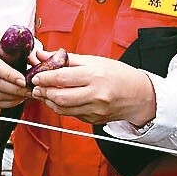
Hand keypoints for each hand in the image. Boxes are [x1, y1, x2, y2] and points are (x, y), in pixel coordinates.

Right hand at [0, 31, 30, 108]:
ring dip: (11, 97)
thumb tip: (38, 63)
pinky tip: (16, 99)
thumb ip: (28, 51)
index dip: (10, 75)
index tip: (24, 81)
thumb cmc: (3, 44)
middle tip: (29, 90)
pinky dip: (5, 103)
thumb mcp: (15, 41)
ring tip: (25, 95)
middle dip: (14, 89)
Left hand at [29, 52, 156, 125]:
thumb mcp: (94, 60)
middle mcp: (95, 95)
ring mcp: (95, 110)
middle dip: (43, 91)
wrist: (141, 95)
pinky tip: (58, 98)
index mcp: (95, 76)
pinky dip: (61, 107)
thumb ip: (66, 59)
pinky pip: (71, 114)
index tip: (35, 75)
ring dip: (49, 101)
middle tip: (36, 85)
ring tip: (43, 92)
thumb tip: (42, 55)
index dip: (44, 78)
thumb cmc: (119, 74)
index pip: (62, 78)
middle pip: (60, 97)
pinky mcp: (94, 120)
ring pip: (63, 109)